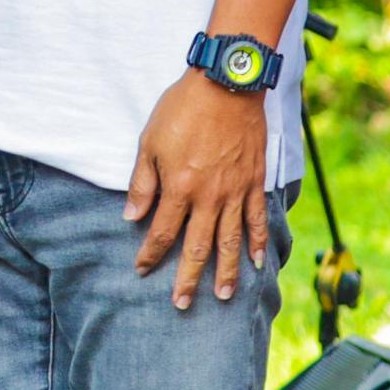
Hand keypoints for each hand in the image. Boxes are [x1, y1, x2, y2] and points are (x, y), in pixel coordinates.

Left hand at [126, 70, 273, 309]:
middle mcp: (208, 198)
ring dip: (225, 272)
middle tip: (181, 304)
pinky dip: (258, 244)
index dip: (150, 254)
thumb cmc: (183, 110)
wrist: (226, 86)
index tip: (142, 269)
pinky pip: (257, 221)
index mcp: (179, 188)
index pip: (162, 232)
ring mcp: (235, 193)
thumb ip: (142, 183)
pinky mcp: (254, 184)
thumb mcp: (150, 142)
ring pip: (230, 243)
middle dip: (187, 278)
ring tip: (222, 296)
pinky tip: (257, 263)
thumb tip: (131, 216)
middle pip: (197, 247)